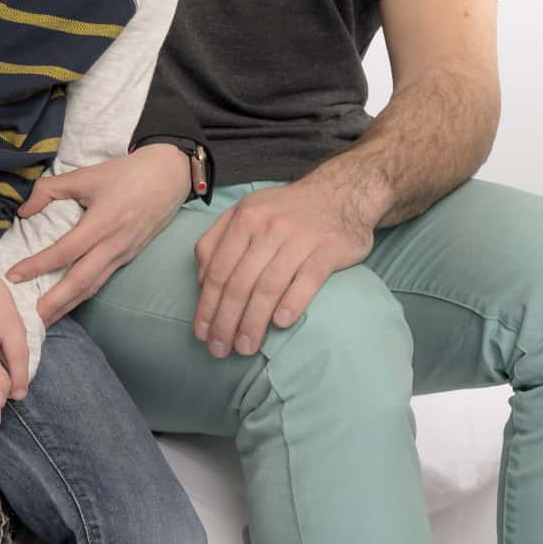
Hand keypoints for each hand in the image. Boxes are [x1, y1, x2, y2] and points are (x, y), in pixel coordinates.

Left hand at [6, 144, 188, 322]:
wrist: (168, 177)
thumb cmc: (125, 174)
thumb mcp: (85, 175)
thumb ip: (49, 189)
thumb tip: (23, 211)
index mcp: (103, 222)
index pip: (65, 251)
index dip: (38, 265)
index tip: (13, 276)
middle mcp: (114, 244)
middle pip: (81, 281)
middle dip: (55, 302)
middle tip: (31, 318)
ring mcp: (123, 254)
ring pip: (93, 286)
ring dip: (69, 305)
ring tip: (46, 319)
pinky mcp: (128, 258)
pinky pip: (102, 280)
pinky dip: (83, 294)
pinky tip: (68, 302)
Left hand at [191, 176, 375, 356]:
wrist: (341, 193)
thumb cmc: (286, 211)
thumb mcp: (246, 213)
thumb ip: (217, 241)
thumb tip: (201, 281)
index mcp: (243, 219)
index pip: (218, 270)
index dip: (207, 305)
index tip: (201, 334)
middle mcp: (268, 227)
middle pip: (240, 282)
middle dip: (226, 321)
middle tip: (220, 350)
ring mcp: (299, 237)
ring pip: (269, 285)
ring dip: (254, 321)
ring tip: (246, 347)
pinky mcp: (328, 248)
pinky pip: (307, 279)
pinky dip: (292, 302)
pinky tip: (280, 323)